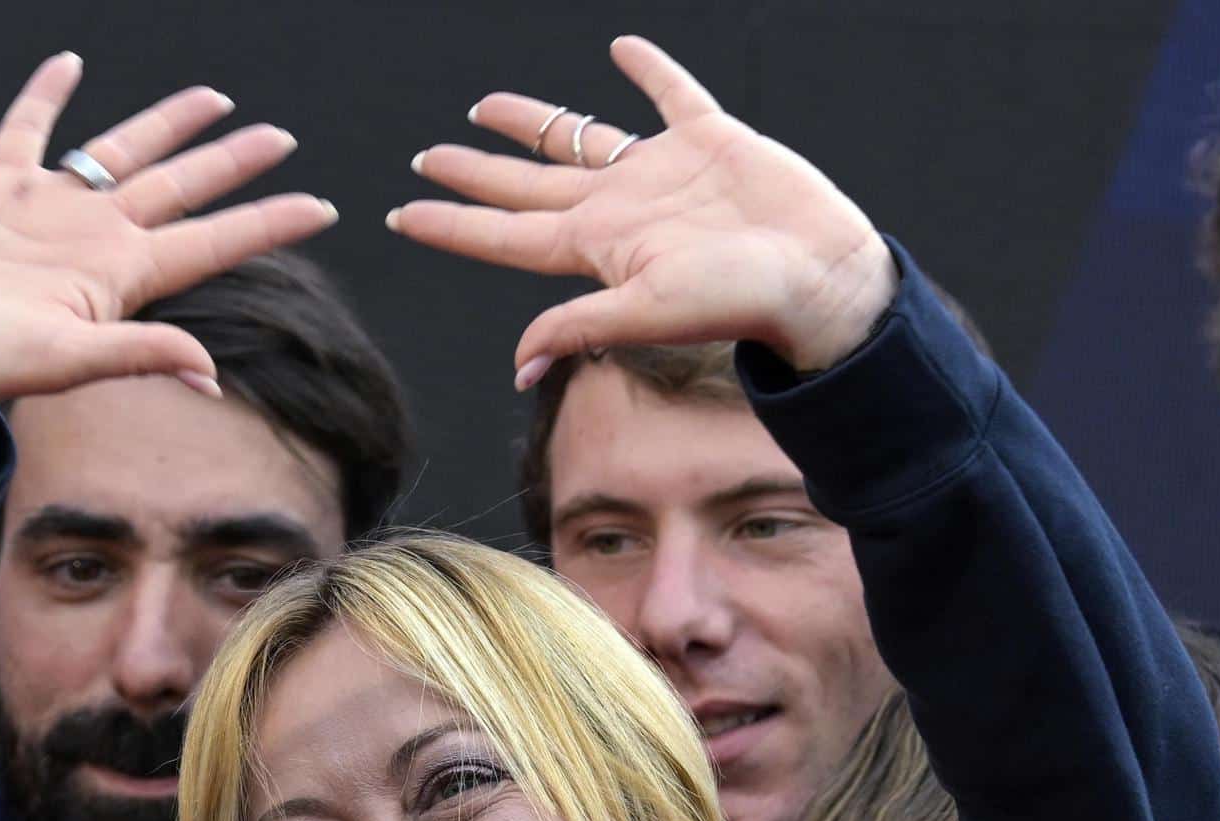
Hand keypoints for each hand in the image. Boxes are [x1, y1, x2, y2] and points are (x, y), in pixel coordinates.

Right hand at [0, 52, 336, 475]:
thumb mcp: (66, 361)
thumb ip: (138, 354)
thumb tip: (210, 375)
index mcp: (122, 273)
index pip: (214, 240)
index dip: (269, 222)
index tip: (324, 207)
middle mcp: (97, 236)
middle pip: (181, 186)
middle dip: (231, 161)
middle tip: (281, 136)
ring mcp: (49, 211)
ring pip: (121, 151)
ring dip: (166, 124)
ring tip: (213, 98)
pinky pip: (27, 132)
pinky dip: (45, 98)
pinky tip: (67, 65)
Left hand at [388, 36, 895, 387]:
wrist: (820, 274)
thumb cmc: (738, 298)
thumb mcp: (648, 312)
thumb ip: (577, 326)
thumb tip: (517, 369)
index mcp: (596, 246)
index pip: (504, 234)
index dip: (451, 224)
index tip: (399, 213)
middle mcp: (619, 208)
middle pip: (527, 185)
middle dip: (475, 173)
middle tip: (428, 156)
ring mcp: (662, 173)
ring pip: (580, 138)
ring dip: (534, 122)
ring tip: (487, 106)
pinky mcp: (711, 141)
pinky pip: (670, 95)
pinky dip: (647, 71)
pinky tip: (623, 51)